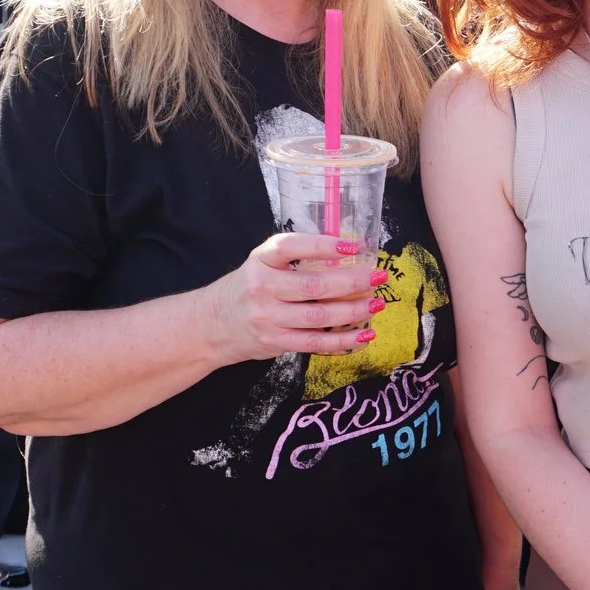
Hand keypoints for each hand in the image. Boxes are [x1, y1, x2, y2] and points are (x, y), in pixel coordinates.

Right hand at [204, 233, 386, 363]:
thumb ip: (295, 260)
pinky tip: (364, 334)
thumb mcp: (262, 264)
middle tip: (378, 276)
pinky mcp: (275, 343)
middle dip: (352, 282)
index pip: (291, 247)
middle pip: (313, 286)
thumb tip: (347, 256)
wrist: (211, 325)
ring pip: (318, 317)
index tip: (352, 245)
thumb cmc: (247, 288)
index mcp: (261, 260)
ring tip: (376, 304)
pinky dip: (343, 341)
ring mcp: (268, 318)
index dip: (323, 246)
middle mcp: (262, 288)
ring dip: (353, 311)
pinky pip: (316, 343)